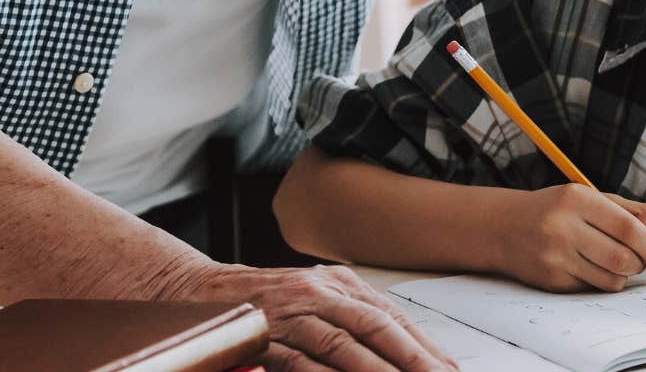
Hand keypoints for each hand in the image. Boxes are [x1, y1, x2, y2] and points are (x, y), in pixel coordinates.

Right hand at [161, 261, 455, 371]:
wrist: (195, 292)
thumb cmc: (261, 304)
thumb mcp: (312, 301)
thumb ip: (350, 321)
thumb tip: (402, 354)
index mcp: (336, 283)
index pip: (391, 316)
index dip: (424, 345)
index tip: (450, 370)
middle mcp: (317, 290)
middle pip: (376, 327)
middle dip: (413, 359)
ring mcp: (289, 310)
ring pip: (343, 345)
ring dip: (377, 371)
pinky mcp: (262, 334)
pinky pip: (301, 362)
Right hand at [494, 184, 645, 292]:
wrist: (503, 228)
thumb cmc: (555, 210)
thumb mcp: (587, 197)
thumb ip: (627, 210)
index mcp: (576, 199)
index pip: (627, 227)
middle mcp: (563, 227)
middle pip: (623, 258)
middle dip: (641, 263)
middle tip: (642, 260)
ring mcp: (555, 257)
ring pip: (612, 279)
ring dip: (623, 275)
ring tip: (616, 262)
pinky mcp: (551, 281)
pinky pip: (593, 289)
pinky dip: (601, 281)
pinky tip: (590, 267)